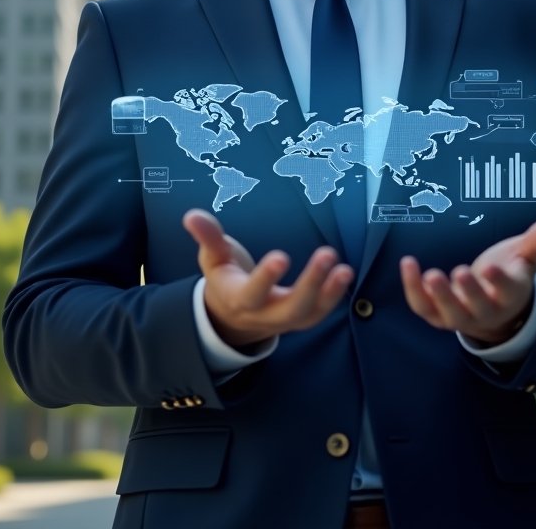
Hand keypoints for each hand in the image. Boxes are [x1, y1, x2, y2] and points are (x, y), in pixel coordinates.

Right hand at [183, 209, 353, 349]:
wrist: (232, 317)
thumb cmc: (224, 278)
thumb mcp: (213, 258)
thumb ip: (207, 237)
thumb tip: (190, 215)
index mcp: (238, 298)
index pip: (252, 293)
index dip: (266, 278)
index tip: (281, 256)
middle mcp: (263, 314)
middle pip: (289, 308)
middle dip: (310, 284)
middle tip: (326, 254)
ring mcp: (284, 320)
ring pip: (308, 314)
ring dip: (329, 292)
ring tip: (344, 269)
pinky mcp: (300, 318)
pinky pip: (319, 313)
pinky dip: (334, 296)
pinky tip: (345, 274)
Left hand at [400, 215, 535, 345]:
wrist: (493, 306)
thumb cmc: (509, 273)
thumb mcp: (525, 255)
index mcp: (510, 295)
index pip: (507, 291)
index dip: (499, 281)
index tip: (491, 267)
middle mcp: (486, 311)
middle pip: (477, 307)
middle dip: (468, 291)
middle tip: (458, 273)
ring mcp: (460, 316)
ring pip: (449, 313)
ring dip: (438, 296)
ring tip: (430, 274)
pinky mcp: (436, 314)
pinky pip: (423, 306)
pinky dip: (413, 289)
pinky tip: (408, 264)